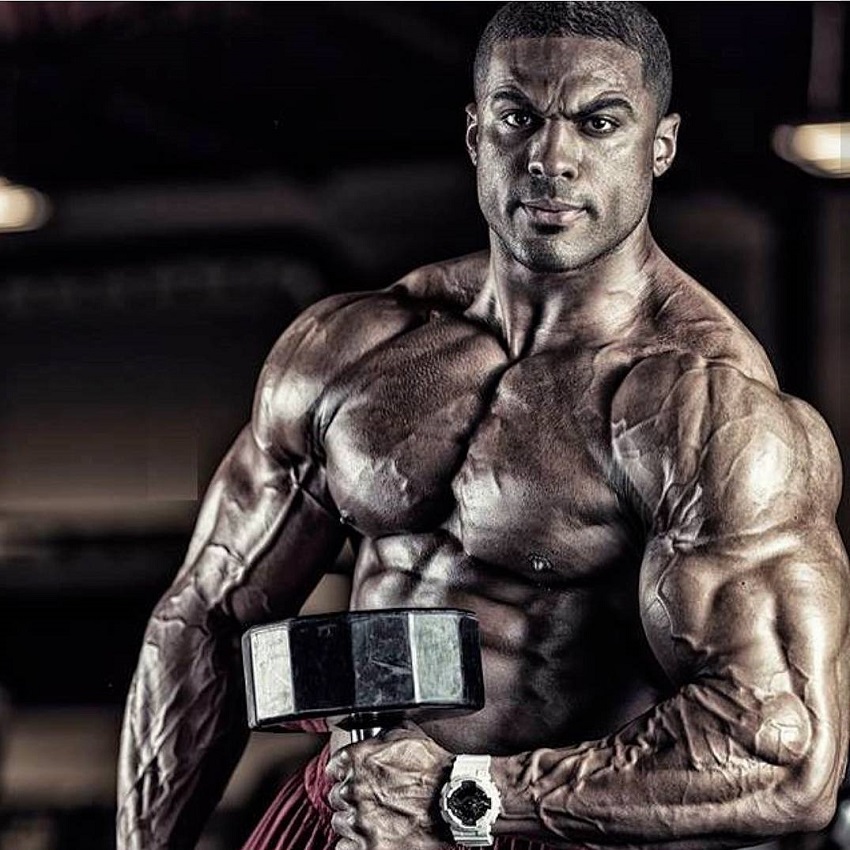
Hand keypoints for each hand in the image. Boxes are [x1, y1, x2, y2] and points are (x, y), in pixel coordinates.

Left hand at [325, 725, 453, 849]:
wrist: (455, 802)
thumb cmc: (434, 769)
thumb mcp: (407, 736)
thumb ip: (381, 736)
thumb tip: (372, 737)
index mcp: (356, 759)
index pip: (334, 767)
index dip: (346, 773)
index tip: (356, 779)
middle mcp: (351, 789)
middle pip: (336, 796)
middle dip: (352, 798)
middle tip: (373, 800)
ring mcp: (358, 821)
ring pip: (341, 823)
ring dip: (355, 822)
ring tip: (378, 819)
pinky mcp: (367, 848)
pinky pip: (346, 847)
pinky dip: (357, 844)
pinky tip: (376, 837)